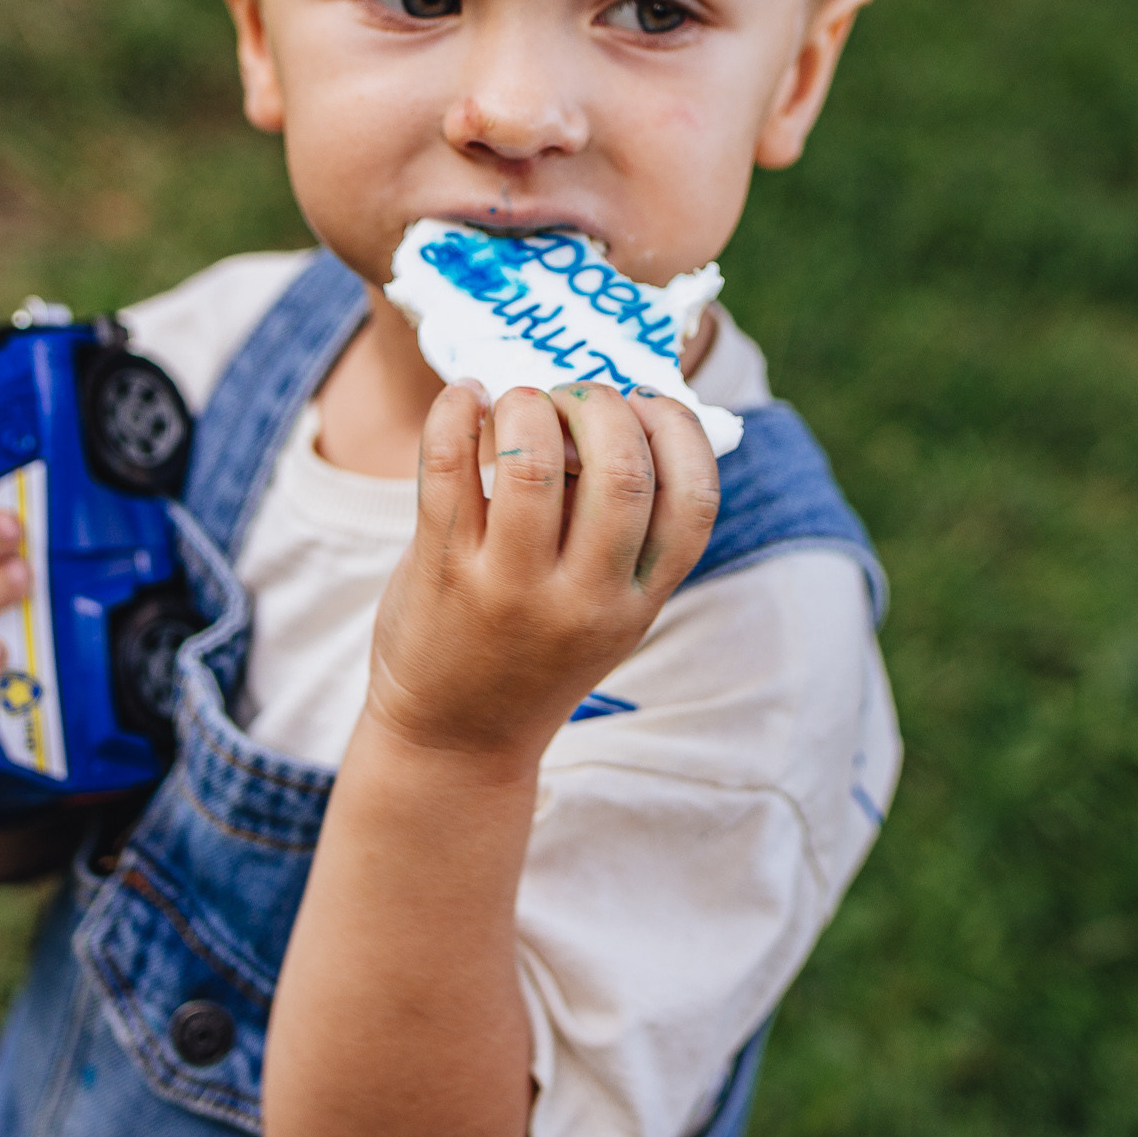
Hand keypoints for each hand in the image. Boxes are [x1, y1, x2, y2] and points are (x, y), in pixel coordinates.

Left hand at [365, 381, 720, 766]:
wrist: (455, 740)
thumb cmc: (535, 651)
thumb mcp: (606, 610)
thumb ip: (620, 528)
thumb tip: (609, 406)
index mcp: (639, 600)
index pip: (695, 498)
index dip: (677, 428)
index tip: (645, 401)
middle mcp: (585, 597)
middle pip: (623, 469)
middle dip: (602, 403)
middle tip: (572, 396)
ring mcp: (511, 586)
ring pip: (533, 462)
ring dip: (529, 404)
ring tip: (519, 403)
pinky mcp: (442, 570)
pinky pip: (448, 466)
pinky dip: (456, 411)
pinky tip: (465, 398)